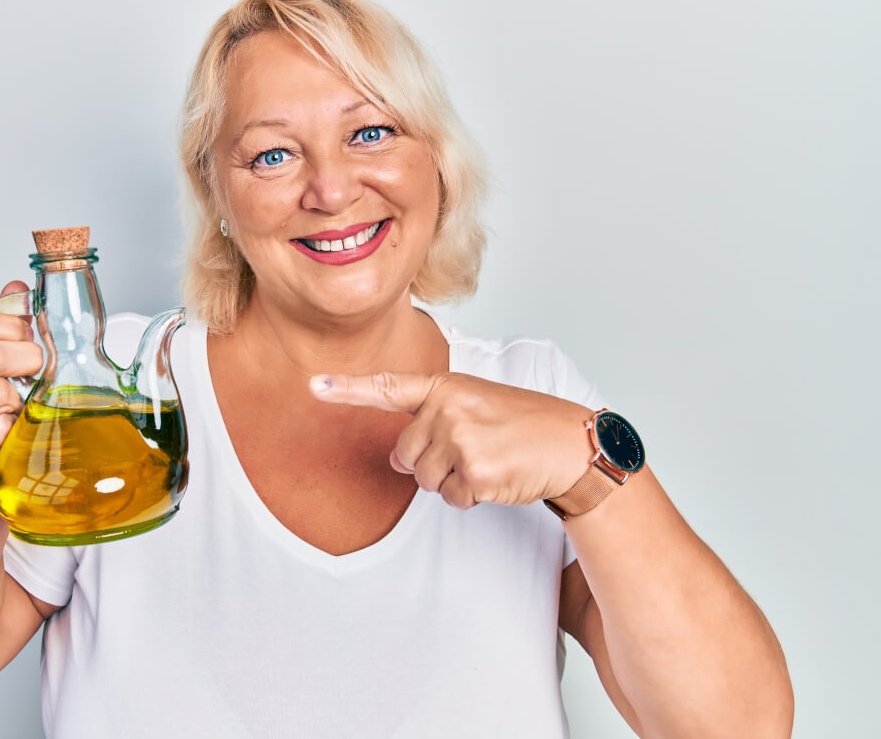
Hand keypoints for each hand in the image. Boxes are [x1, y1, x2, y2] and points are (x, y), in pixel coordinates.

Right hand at [0, 281, 42, 488]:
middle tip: (36, 369)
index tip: (26, 335)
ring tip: (17, 406)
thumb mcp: (1, 359)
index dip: (6, 325)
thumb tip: (19, 288)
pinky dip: (12, 430)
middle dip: (24, 359)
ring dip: (19, 401)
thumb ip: (8, 323)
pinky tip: (9, 431)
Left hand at [309, 371, 595, 508]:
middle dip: (433, 463)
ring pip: (426, 481)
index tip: (312, 386)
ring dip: (454, 481)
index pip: (388, 387)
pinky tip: (499, 477)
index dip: (346, 389)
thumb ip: (432, 423)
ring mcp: (460, 439)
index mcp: (446, 386)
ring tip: (490, 461)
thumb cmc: (524, 424)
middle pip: (406, 455)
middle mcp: (447, 408)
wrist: (571, 445)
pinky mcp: (475, 471)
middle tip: (475, 450)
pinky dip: (472, 497)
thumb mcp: (476, 407)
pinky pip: (452, 499)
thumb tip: (397, 461)